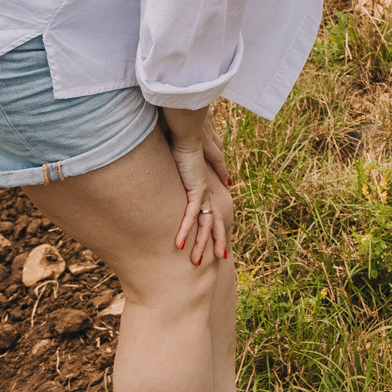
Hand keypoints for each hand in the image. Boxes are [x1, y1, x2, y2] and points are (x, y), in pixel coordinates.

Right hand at [165, 110, 235, 264]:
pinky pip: (190, 215)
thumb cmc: (181, 140)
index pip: (211, 212)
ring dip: (199, 244)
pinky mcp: (195, 189)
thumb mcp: (177, 160)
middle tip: (220, 259)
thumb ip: (176, 168)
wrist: (189, 130)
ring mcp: (202, 192)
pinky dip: (185, 230)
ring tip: (195, 262)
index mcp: (203, 188)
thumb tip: (172, 166)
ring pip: (204, 225)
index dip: (216, 227)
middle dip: (215, 242)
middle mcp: (206, 192)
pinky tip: (179, 243)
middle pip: (214, 222)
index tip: (217, 241)